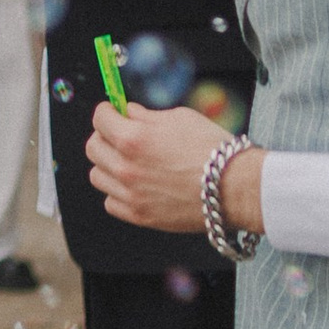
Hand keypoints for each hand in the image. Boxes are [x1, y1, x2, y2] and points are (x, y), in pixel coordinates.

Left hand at [87, 97, 252, 236]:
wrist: (235, 188)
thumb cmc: (213, 150)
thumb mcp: (180, 117)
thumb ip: (146, 116)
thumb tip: (127, 113)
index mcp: (132, 139)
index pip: (99, 118)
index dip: (108, 111)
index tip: (113, 112)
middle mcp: (125, 167)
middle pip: (93, 147)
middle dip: (105, 136)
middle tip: (120, 135)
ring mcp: (130, 194)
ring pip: (97, 175)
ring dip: (108, 165)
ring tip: (129, 161)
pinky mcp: (140, 216)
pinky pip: (110, 202)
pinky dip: (117, 192)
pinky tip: (135, 185)